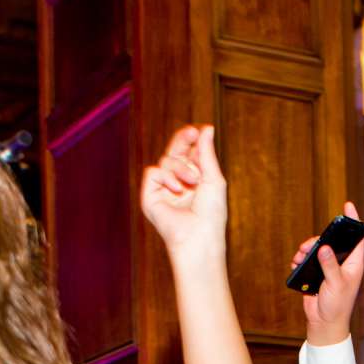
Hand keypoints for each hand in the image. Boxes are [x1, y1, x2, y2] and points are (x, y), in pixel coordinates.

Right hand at [139, 124, 227, 260]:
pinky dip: (166, 177)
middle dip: (182, 141)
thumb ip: (206, 154)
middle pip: (174, 152)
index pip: (188, 153)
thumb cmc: (211, 214)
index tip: (197, 132)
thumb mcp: (213, 179)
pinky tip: (177, 189)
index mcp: (194, 178)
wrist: (199, 236)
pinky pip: (153, 172)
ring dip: (181, 168)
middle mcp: (177, 182)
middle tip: (191, 134)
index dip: (190, 140)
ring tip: (193, 182)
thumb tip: (206, 128)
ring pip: (165, 160)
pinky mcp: (150, 197)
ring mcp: (163, 189)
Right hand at [293, 201, 363, 347]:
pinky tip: (296, 264)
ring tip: (300, 256)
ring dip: (307, 250)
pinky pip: (308, 261)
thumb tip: (323, 247)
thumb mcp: (336, 284)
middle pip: (332, 241)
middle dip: (319, 239)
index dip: (353, 221)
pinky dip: (300, 260)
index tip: (347, 205)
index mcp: (354, 263)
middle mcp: (342, 263)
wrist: (324, 323)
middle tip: (309, 244)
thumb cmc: (337, 306)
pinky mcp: (316, 275)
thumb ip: (330, 265)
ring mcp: (328, 268)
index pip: (356, 237)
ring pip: (317, 249)